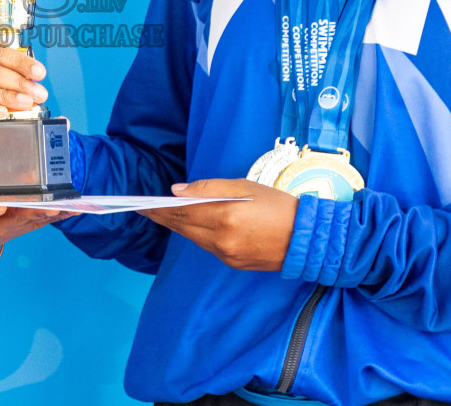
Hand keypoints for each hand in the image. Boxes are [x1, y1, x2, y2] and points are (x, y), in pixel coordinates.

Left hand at [138, 178, 300, 270]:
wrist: (307, 239)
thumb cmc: (277, 206)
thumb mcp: (244, 186)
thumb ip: (209, 188)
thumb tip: (177, 191)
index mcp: (225, 217)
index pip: (182, 212)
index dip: (160, 208)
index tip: (143, 204)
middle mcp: (222, 240)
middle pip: (184, 228)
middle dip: (164, 217)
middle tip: (146, 208)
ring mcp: (227, 255)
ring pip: (193, 239)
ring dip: (178, 226)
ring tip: (164, 214)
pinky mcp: (233, 264)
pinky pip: (208, 247)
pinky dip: (197, 235)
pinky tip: (192, 226)